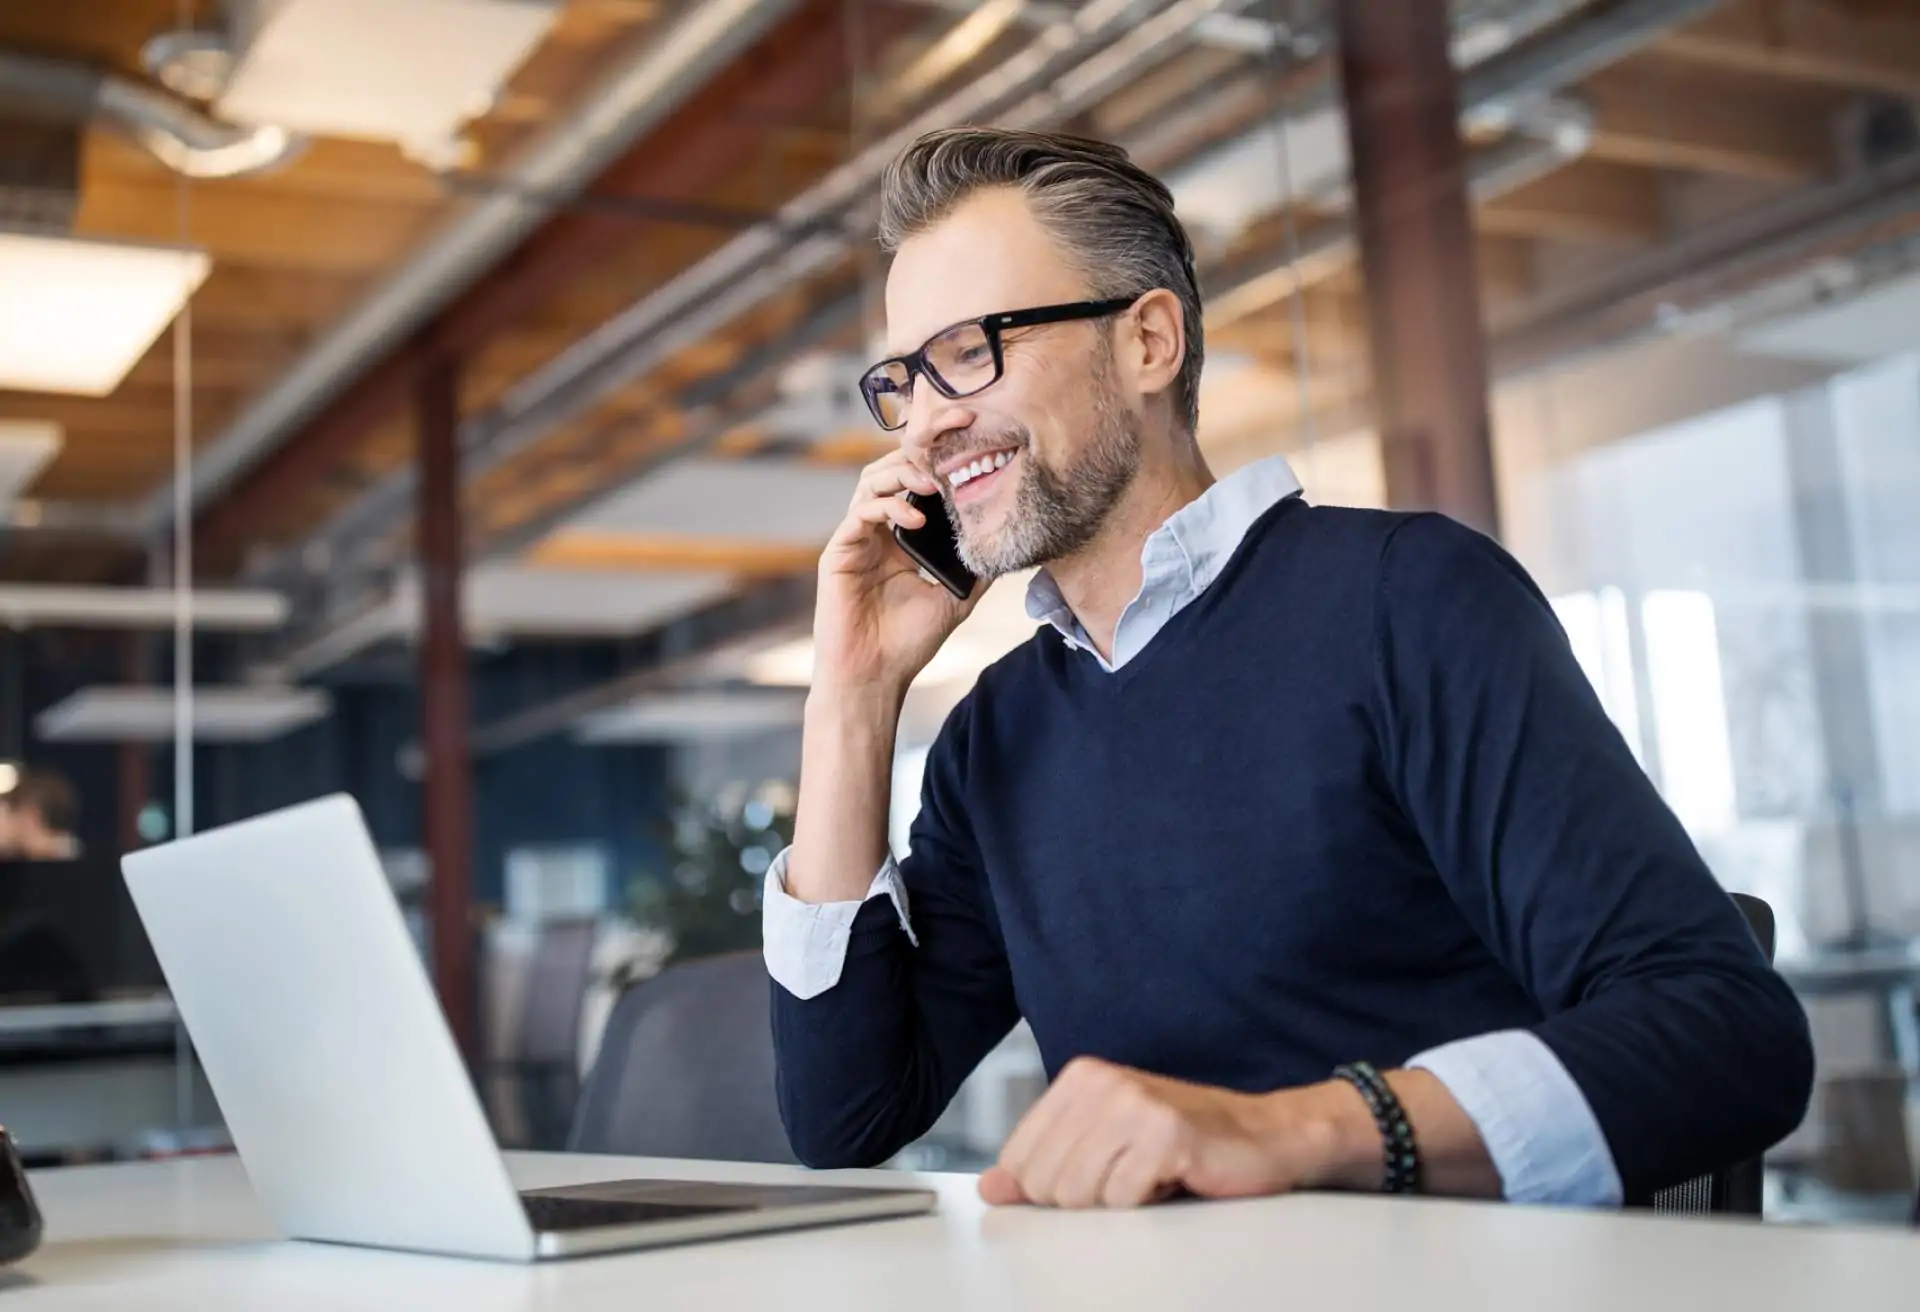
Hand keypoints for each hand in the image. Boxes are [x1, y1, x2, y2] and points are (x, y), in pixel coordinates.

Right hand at [813, 450, 980, 696]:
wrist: (875, 677)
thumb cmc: (908, 643)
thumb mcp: (956, 598)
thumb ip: (975, 568)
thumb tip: (1008, 544)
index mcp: (899, 537)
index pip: (915, 483)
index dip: (937, 461)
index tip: (968, 445)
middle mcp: (875, 531)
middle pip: (891, 469)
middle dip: (921, 452)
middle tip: (953, 447)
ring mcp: (855, 539)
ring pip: (872, 481)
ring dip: (904, 473)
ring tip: (935, 482)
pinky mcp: (839, 552)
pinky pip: (860, 513)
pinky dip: (889, 507)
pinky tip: (915, 519)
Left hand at [978, 1057, 1378, 1209]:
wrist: (1263, 1135)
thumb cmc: (1183, 1142)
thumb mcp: (1103, 1146)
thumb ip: (1044, 1163)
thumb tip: (992, 1188)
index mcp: (1079, 1079)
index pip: (1018, 1159)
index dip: (1050, 1187)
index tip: (1092, 1176)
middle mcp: (1100, 1083)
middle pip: (1044, 1182)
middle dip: (1085, 1198)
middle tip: (1128, 1177)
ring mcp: (1133, 1105)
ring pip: (1077, 1194)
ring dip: (1117, 1201)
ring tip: (1149, 1175)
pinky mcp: (1164, 1134)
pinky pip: (1122, 1199)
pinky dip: (1148, 1202)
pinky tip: (1172, 1178)